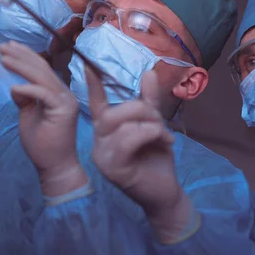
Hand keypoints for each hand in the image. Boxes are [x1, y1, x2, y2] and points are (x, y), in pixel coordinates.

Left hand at [0, 42, 87, 195]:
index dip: (26, 56)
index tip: (9, 47)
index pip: (42, 69)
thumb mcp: (28, 115)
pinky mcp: (63, 111)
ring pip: (42, 77)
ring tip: (3, 57)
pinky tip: (12, 87)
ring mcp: (66, 101)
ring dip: (21, 65)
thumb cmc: (42, 143)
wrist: (54, 166)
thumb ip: (25, 99)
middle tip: (2, 46)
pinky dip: (27, 89)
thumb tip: (16, 86)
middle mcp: (64, 93)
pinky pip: (43, 94)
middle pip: (42, 68)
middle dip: (21, 55)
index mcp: (57, 92)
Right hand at [86, 67, 183, 215]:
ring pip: (123, 123)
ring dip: (151, 125)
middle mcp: (98, 140)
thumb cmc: (156, 159)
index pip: (96, 103)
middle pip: (114, 111)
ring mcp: (102, 155)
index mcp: (106, 129)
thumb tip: (148, 73)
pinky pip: (128, 139)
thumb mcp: (154, 126)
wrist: (166, 191)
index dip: (93, 84)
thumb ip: (149, 101)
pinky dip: (149, 135)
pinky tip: (163, 142)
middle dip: (142, 110)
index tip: (88, 63)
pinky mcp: (112, 167)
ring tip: (164, 136)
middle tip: (160, 124)